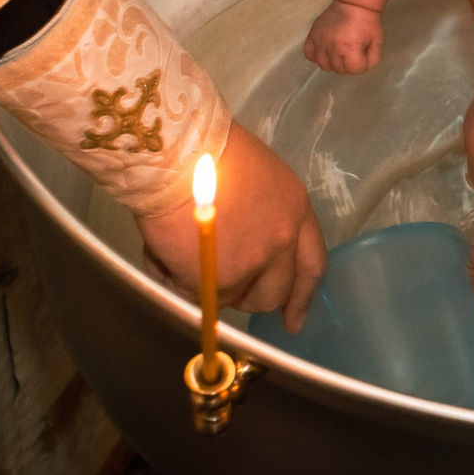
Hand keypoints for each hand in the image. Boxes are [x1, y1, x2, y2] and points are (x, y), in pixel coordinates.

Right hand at [136, 121, 326, 331]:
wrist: (176, 155)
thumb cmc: (207, 154)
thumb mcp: (256, 179)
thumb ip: (261, 217)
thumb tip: (242, 244)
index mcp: (294, 209)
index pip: (311, 264)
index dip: (300, 295)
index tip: (293, 320)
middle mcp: (283, 239)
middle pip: (273, 292)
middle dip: (248, 296)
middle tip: (220, 284)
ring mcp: (255, 263)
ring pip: (233, 298)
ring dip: (210, 286)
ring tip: (180, 253)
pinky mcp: (221, 280)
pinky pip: (199, 295)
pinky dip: (178, 280)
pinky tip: (162, 252)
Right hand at [303, 0, 382, 73]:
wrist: (354, 3)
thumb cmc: (368, 23)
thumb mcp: (377, 43)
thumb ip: (371, 61)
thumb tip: (360, 67)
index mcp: (350, 49)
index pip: (353, 70)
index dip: (361, 64)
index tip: (363, 54)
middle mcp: (333, 47)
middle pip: (338, 70)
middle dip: (347, 64)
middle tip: (352, 52)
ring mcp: (321, 41)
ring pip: (324, 65)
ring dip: (333, 62)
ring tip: (338, 51)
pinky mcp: (312, 35)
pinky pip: (309, 54)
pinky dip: (316, 55)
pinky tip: (325, 50)